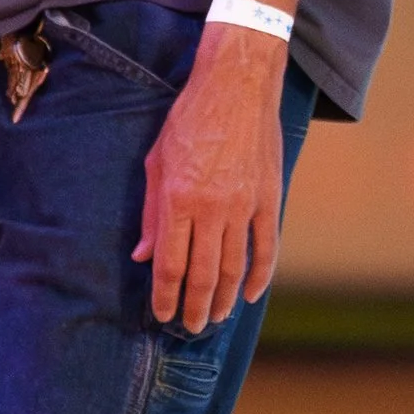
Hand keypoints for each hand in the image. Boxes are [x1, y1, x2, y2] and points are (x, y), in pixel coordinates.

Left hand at [135, 28, 284, 331]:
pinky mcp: (269, 198)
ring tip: (215, 317)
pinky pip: (267, 247)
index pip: (170, 264)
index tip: (161, 315)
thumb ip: (151, 212)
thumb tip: (143, 255)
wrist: (237, 86)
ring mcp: (244, 205)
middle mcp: (212, 208)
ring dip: (224, 298)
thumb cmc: (189, 119)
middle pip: (203, 274)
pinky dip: (261, 276)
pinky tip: (251, 295)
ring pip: (235, 267)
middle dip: (194, 307)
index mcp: (178, 199)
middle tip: (189, 327)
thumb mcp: (157, 161)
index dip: (165, 296)